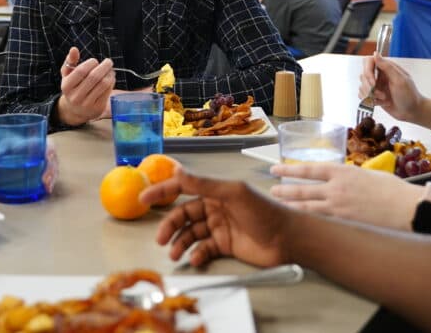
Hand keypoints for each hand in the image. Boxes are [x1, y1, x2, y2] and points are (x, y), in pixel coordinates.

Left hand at [0, 139, 57, 193]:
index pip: (47, 145)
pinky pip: (52, 176)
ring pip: (53, 169)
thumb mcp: (7, 144)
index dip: (48, 151)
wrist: (22, 145)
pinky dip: (50, 183)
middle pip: (52, 159)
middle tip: (43, 179)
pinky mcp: (48, 170)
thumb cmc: (16, 144)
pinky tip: (47, 190)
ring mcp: (49, 161)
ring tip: (46, 187)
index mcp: (40, 141)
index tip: (47, 157)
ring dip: (51, 178)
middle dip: (49, 169)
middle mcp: (47, 151)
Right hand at [57, 47, 114, 125]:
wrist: (75, 110)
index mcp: (66, 86)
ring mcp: (87, 104)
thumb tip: (74, 49)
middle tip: (109, 61)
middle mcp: (76, 96)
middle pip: (94, 77)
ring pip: (103, 84)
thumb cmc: (72, 87)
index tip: (95, 61)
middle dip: (104, 66)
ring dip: (110, 74)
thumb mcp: (67, 75)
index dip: (90, 63)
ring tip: (110, 70)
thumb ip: (70, 61)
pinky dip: (112, 82)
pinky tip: (111, 78)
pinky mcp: (97, 108)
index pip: (80, 71)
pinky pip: (108, 92)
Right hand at [142, 167, 294, 267]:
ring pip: (191, 234)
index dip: (162, 191)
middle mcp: (214, 207)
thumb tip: (177, 171)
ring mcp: (219, 227)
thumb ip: (205, 184)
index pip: (183, 187)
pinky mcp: (224, 245)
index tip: (143, 197)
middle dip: (170, 226)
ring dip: (180, 243)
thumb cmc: (264, 211)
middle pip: (183, 215)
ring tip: (175, 254)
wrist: (288, 239)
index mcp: (215, 191)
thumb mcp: (233, 193)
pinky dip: (197, 254)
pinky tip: (196, 259)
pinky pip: (203, 249)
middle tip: (160, 239)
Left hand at [269, 163, 421, 231]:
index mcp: (343, 172)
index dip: (289, 169)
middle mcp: (337, 189)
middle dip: (284, 189)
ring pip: (307, 207)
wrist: (409, 209)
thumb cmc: (393, 191)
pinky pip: (320, 222)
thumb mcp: (367, 175)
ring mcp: (339, 208)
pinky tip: (297, 223)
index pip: (308, 169)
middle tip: (272, 189)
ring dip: (290, 206)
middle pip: (302, 189)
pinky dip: (306, 222)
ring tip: (277, 205)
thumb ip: (349, 178)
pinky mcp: (344, 224)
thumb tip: (339, 181)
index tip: (276, 169)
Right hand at [358, 54, 425, 122]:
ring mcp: (377, 86)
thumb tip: (375, 53)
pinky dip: (370, 101)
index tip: (373, 83)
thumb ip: (387, 67)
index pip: (369, 62)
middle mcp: (380, 75)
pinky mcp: (374, 95)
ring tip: (384, 99)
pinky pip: (363, 96)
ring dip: (371, 95)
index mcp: (387, 68)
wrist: (412, 112)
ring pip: (362, 86)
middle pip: (363, 75)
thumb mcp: (400, 80)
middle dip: (369, 87)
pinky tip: (382, 103)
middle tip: (381, 95)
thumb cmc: (410, 96)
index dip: (367, 72)